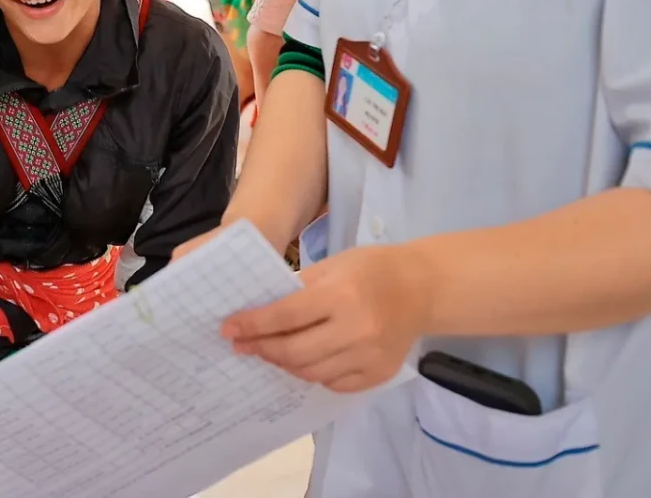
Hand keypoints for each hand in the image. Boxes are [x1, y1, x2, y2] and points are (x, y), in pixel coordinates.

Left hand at [222, 244, 428, 392]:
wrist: (421, 288)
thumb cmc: (371, 269)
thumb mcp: (332, 266)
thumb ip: (297, 290)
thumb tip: (258, 311)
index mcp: (341, 296)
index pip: (285, 316)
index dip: (253, 325)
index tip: (228, 329)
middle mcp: (356, 330)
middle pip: (295, 352)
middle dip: (262, 348)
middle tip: (242, 344)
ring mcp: (369, 357)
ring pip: (312, 372)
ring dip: (284, 364)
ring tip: (269, 351)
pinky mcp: (378, 374)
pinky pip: (334, 384)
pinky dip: (313, 374)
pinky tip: (303, 361)